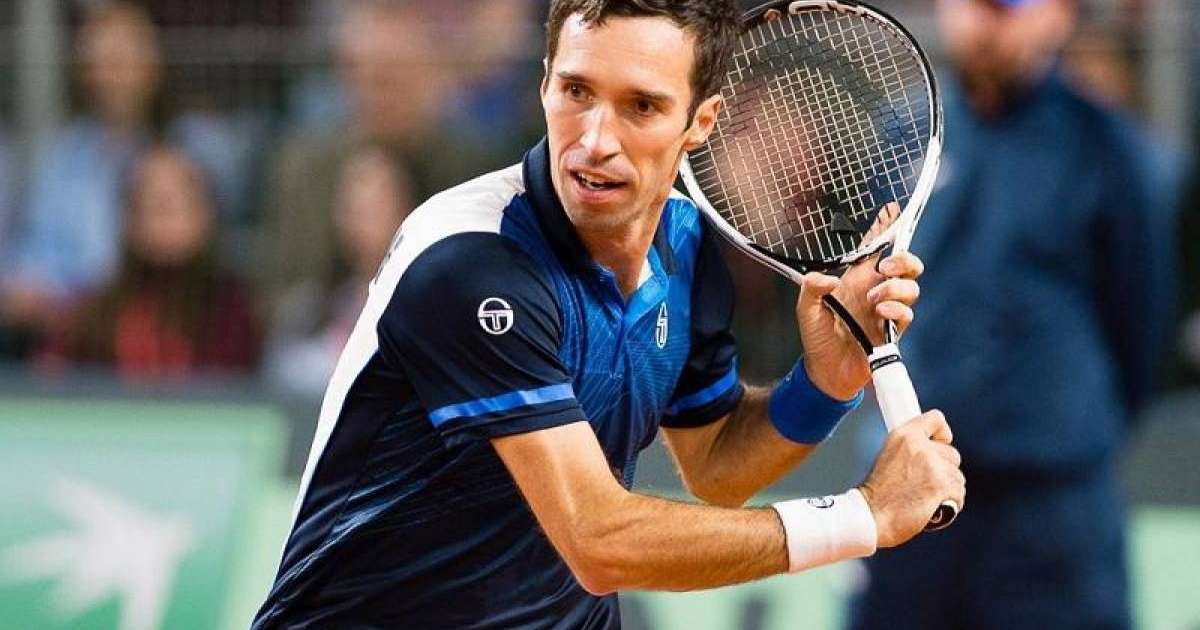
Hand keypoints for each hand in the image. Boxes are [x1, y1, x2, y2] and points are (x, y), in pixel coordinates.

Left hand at [795, 203, 924, 399]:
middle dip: (904, 259)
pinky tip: (881, 314)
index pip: (876, 247)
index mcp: (857, 279)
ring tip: (874, 300)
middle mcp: (875, 290)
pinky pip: (907, 314)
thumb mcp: (805, 308)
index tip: (892, 209)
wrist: (826, 372)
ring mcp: (886, 310)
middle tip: (886, 267)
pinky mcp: (892, 331)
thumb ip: (812, 287)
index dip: (886, 228)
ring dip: (895, 288)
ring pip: (911, 287)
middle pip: (906, 264)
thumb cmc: (817, 337)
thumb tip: (829, 278)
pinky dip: (896, 310)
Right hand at [858, 410, 964, 547]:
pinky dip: (951, 503)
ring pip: (957, 476)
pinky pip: (959, 492)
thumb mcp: (888, 457)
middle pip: (952, 453)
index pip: (936, 419)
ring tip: (926, 498)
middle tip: (925, 483)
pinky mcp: (941, 485)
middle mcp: (919, 446)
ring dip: (947, 489)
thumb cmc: (878, 494)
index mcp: (904, 435)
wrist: (870, 516)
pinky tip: (934, 508)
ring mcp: (932, 465)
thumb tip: (935, 452)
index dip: (942, 435)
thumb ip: (911, 449)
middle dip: (944, 470)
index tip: (938, 446)